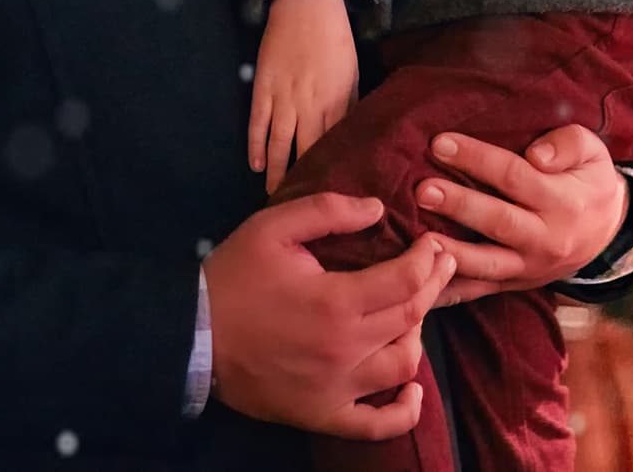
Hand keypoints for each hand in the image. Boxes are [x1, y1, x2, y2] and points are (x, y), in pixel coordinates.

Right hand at [206, 193, 454, 437]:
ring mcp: (337, 388)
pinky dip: (403, 411)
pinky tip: (412, 391)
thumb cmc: (233, 277)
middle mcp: (346, 349)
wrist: (191, 335)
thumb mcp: (274, 228)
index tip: (433, 244)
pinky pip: (376, 425)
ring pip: (403, 365)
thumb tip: (377, 209)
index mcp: (336, 301)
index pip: (406, 280)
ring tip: (413, 312)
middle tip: (441, 265)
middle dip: (432, 285)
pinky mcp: (322, 414)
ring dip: (417, 335)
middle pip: (411, 317)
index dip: (428, 259)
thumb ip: (328, 212)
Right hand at [249, 0, 357, 193]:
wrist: (307, 3)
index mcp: (336, 101)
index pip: (333, 148)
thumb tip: (351, 137)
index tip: (331, 199)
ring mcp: (283, 98)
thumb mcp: (352, 72)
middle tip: (300, 210)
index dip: (331, 174)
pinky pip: (257, 123)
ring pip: (279, 145)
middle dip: (303, 182)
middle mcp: (309, 105)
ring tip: (276, 198)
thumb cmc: (335, 38)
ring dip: (277, 172)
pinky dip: (256, 146)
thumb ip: (349, 105)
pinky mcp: (262, 88)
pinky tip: (256, 165)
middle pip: (305, 152)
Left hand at [415, 125, 627, 307]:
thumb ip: (569, 145)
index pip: (515, 176)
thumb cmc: (590, 182)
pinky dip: (453, 292)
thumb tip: (536, 155)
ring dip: (451, 252)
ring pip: (488, 263)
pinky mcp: (517, 284)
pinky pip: (482, 291)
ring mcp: (530, 267)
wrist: (608, 233)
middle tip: (422, 190)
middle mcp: (546, 239)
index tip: (440, 143)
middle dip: (458, 205)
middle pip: (498, 221)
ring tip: (419, 241)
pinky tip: (424, 287)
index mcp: (563, 202)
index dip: (477, 159)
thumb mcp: (593, 153)